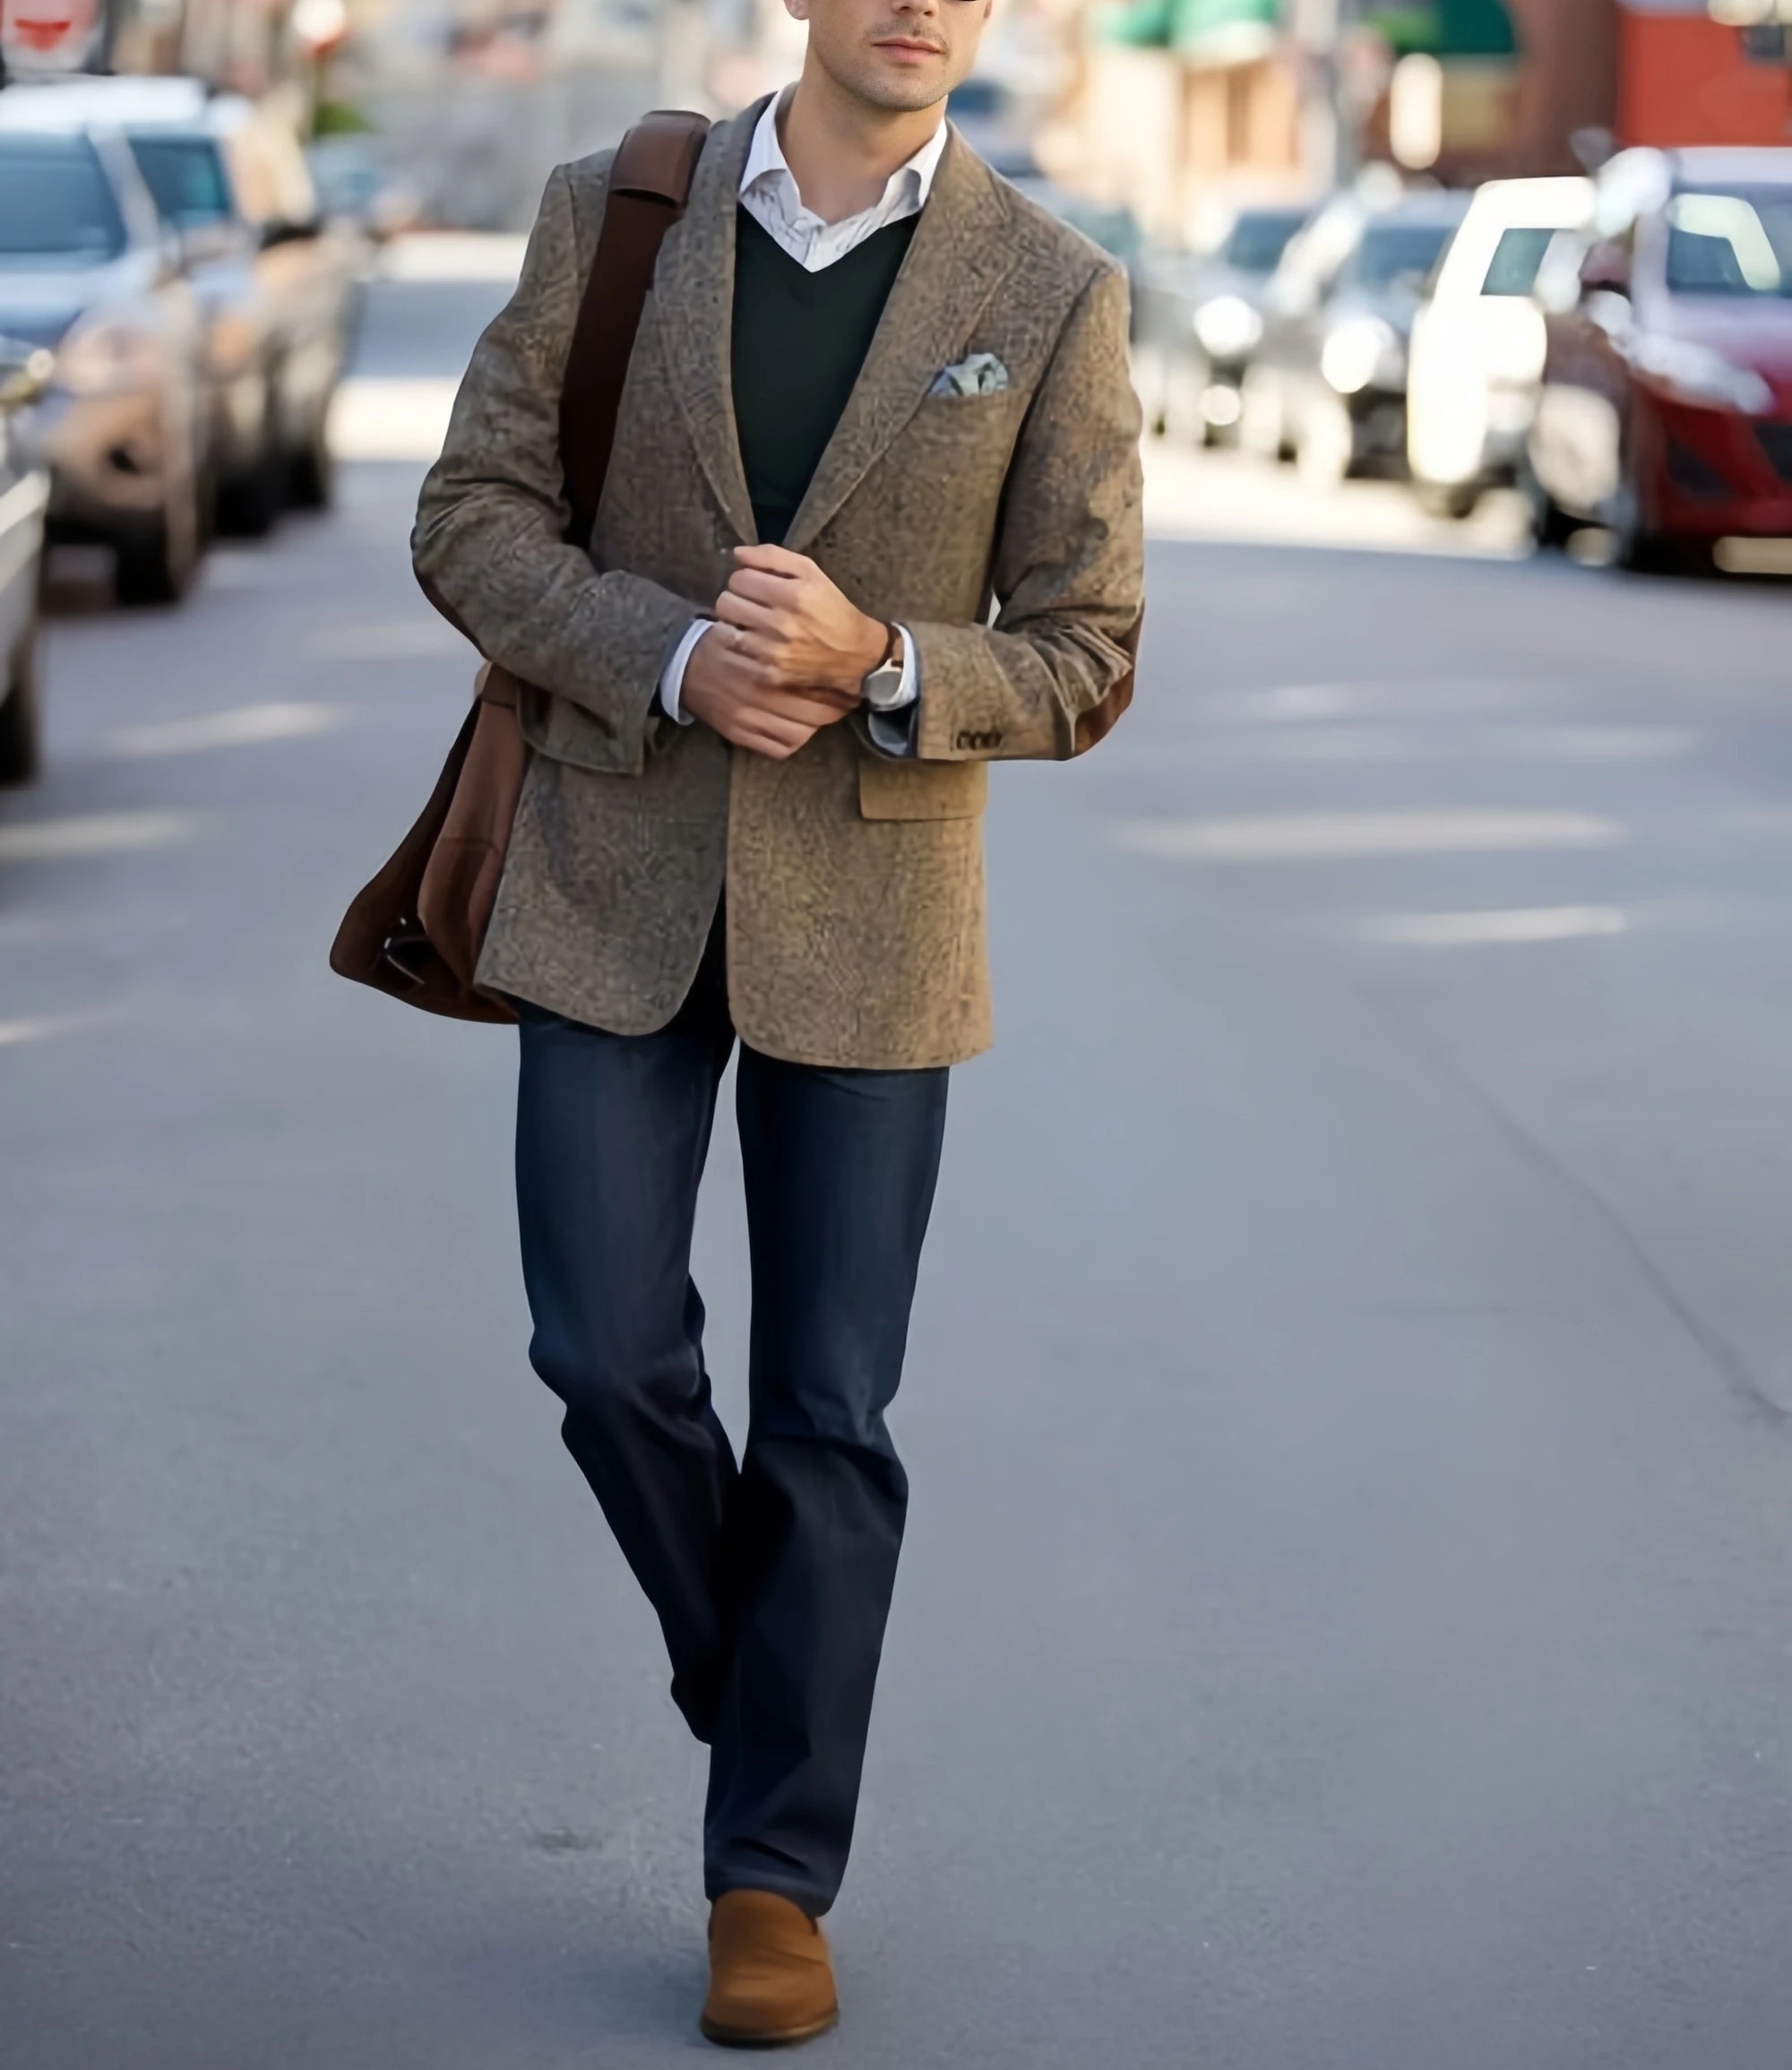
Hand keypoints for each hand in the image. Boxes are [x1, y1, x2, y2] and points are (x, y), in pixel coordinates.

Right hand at [679, 620, 856, 760]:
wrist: (685, 665)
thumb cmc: (726, 643)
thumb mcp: (754, 630)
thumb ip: (784, 641)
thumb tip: (824, 652)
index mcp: (765, 667)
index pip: (815, 684)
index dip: (836, 686)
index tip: (847, 683)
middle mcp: (758, 696)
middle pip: (814, 713)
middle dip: (835, 708)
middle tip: (844, 702)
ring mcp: (747, 719)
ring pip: (800, 733)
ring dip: (816, 726)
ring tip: (823, 715)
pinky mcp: (739, 734)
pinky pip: (779, 749)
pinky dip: (794, 741)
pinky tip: (798, 728)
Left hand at [715, 543, 888, 695]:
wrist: (854, 654)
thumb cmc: (830, 607)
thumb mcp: (811, 572)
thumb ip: (773, 557)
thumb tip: (737, 554)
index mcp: (791, 594)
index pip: (739, 579)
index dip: (743, 579)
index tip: (754, 587)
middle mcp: (780, 624)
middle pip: (726, 603)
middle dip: (735, 600)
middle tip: (748, 606)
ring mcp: (773, 652)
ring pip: (724, 631)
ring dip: (732, 625)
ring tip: (746, 625)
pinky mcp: (769, 674)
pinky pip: (732, 657)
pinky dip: (735, 649)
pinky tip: (748, 644)